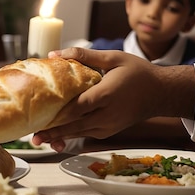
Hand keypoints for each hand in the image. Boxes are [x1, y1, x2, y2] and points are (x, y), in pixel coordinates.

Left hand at [33, 47, 194, 151]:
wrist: (162, 93)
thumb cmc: (137, 72)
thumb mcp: (112, 57)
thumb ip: (83, 55)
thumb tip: (54, 54)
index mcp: (107, 94)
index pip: (79, 106)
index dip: (59, 113)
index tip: (40, 115)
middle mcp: (108, 114)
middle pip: (76, 125)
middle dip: (54, 132)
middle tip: (33, 137)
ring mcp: (109, 125)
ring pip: (80, 132)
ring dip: (59, 137)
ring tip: (38, 140)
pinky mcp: (109, 131)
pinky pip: (86, 134)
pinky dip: (71, 136)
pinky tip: (55, 137)